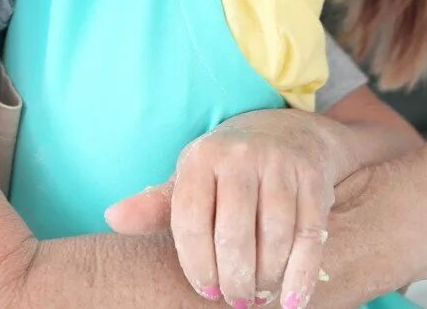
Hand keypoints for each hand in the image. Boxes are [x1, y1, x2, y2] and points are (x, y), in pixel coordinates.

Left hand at [106, 109, 336, 308]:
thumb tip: (113, 219)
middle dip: (234, 278)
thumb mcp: (188, 179)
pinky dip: (303, 273)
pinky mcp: (313, 179)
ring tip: (258, 298)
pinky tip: (292, 299)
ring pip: (275, 235)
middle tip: (234, 301)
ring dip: (267, 278)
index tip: (204, 290)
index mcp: (202, 158)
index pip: (191, 219)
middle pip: (235, 232)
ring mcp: (280, 165)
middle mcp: (241, 156)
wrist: (287, 134)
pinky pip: (310, 235)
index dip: (196, 263)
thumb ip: (154, 205)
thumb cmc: (225, 169)